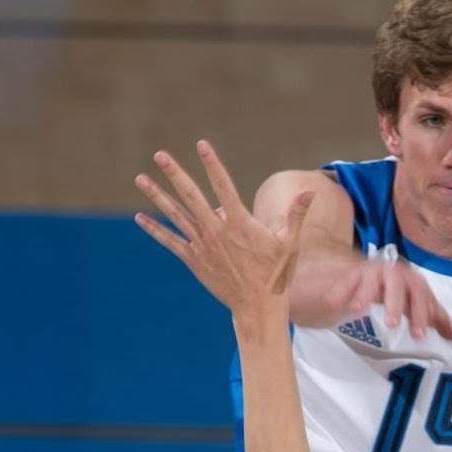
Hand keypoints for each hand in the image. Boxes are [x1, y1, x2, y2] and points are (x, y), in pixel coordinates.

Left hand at [134, 140, 312, 317]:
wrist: (257, 306)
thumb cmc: (276, 274)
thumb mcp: (289, 242)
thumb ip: (296, 214)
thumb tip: (311, 191)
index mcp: (239, 222)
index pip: (223, 186)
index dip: (212, 164)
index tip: (202, 145)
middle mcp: (216, 231)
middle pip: (191, 196)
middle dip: (175, 174)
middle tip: (160, 155)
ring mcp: (202, 245)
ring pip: (176, 215)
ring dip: (157, 196)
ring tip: (141, 178)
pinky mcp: (194, 260)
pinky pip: (171, 241)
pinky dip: (155, 229)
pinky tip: (140, 218)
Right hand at [328, 259, 451, 341]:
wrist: (363, 284)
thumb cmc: (396, 299)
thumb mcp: (417, 311)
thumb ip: (440, 323)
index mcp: (414, 283)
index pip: (423, 296)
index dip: (423, 315)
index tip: (419, 336)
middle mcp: (395, 274)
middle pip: (400, 284)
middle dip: (396, 303)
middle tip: (392, 325)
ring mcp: (372, 272)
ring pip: (373, 278)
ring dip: (367, 294)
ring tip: (360, 311)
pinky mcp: (351, 274)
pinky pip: (347, 281)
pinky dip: (342, 292)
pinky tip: (337, 305)